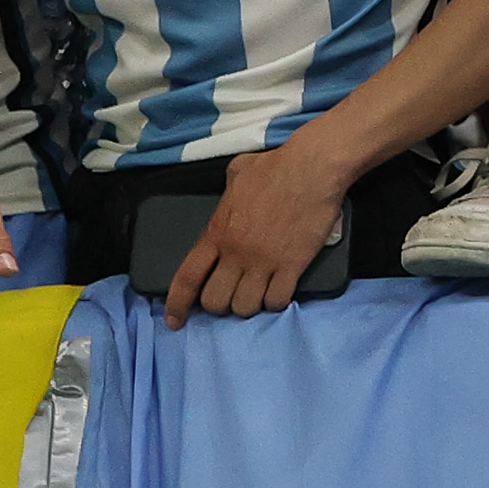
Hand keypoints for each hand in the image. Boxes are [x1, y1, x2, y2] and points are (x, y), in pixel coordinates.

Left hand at [163, 142, 347, 325]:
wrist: (312, 168)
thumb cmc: (276, 166)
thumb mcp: (236, 174)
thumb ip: (226, 194)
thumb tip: (229, 197)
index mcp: (216, 232)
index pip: (187, 277)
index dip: (177, 304)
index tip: (175, 321)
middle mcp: (236, 253)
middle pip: (215, 300)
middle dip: (220, 304)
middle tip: (232, 294)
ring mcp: (264, 262)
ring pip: (245, 306)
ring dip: (249, 305)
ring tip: (257, 294)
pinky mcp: (293, 265)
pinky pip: (277, 300)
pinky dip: (276, 302)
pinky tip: (279, 291)